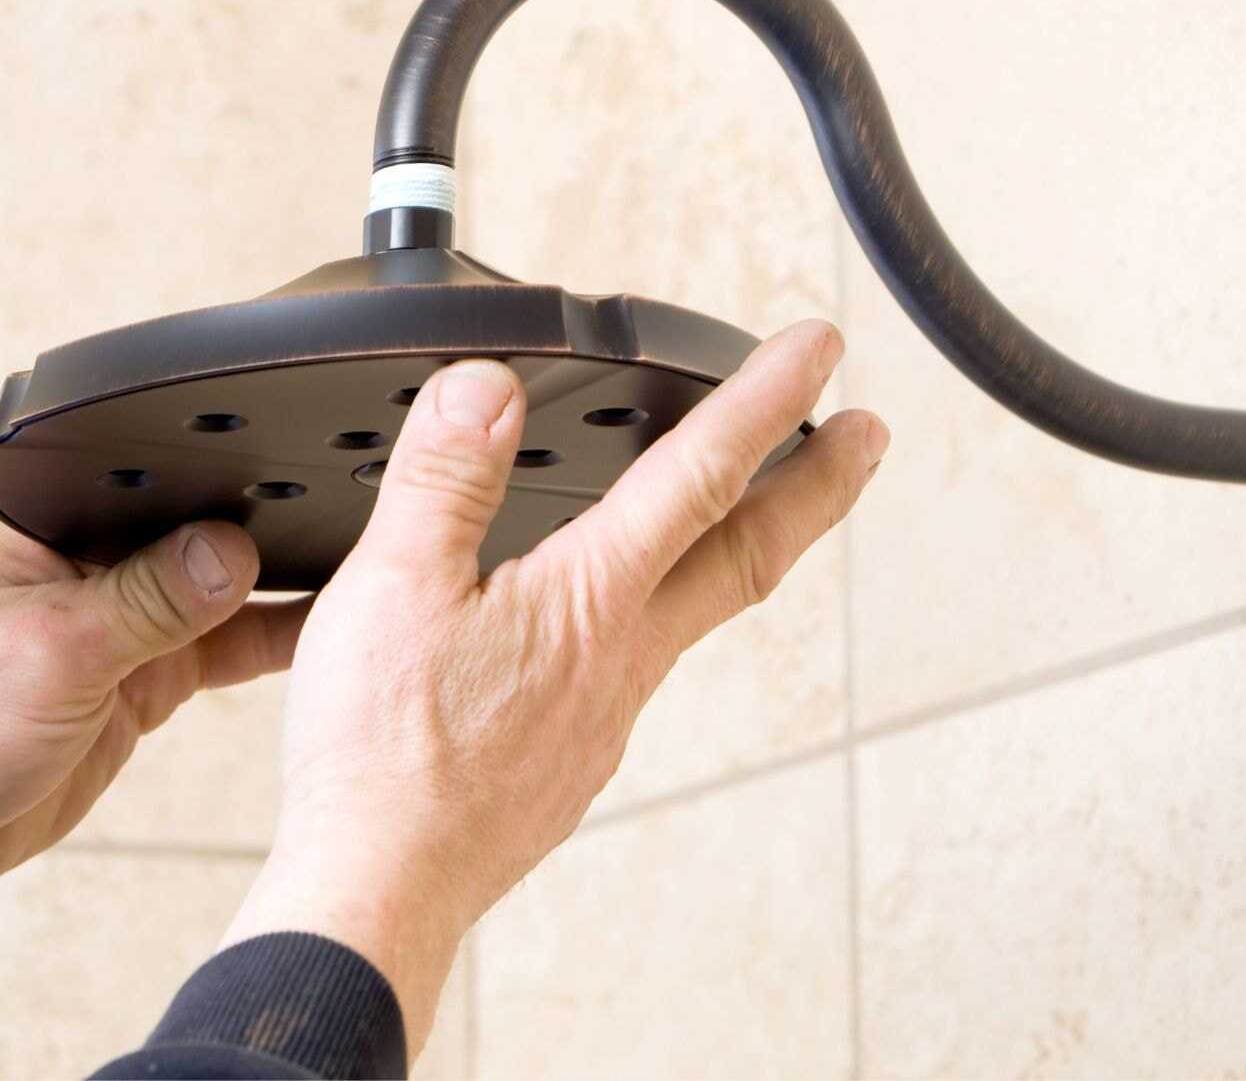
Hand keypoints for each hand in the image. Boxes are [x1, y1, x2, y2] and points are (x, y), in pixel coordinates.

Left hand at [0, 492, 306, 1013]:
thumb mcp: (51, 654)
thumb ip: (148, 599)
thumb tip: (237, 551)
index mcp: (31, 503)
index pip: (138, 450)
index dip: (210, 444)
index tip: (291, 443)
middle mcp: (79, 543)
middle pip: (190, 506)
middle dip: (258, 508)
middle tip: (346, 502)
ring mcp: (113, 604)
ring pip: (217, 573)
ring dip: (273, 574)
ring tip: (360, 558)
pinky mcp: (139, 664)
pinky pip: (222, 636)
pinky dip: (269, 634)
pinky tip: (329, 623)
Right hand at [222, 320, 886, 1053]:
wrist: (379, 894)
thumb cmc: (382, 756)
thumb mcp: (391, 587)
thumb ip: (444, 478)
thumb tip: (487, 386)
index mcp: (591, 602)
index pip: (699, 475)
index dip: (765, 399)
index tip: (821, 350)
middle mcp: (623, 660)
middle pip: (746, 555)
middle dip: (817, 487)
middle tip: (866, 436)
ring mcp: (606, 719)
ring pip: (696, 613)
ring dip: (738, 547)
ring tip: (750, 512)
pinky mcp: (574, 761)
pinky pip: (639, 666)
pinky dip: (661, 614)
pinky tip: (619, 621)